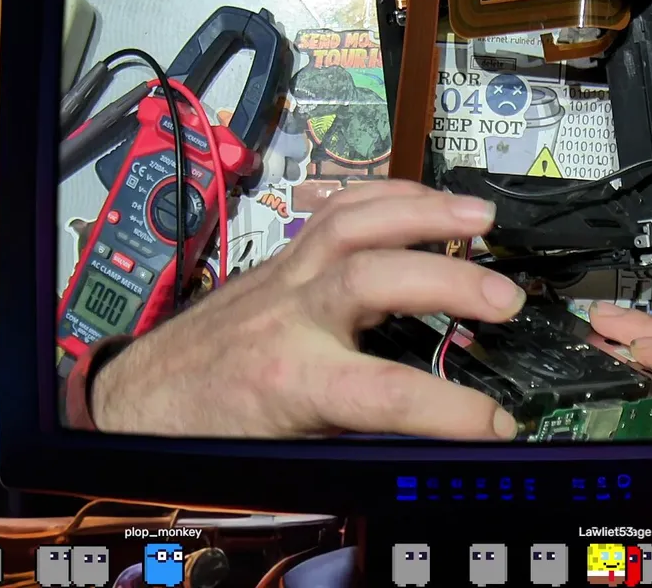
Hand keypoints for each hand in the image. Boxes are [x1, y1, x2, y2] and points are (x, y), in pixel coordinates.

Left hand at [92, 180, 526, 439]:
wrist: (144, 398)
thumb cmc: (212, 432)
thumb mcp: (289, 455)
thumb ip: (361, 443)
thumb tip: (435, 453)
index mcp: (289, 380)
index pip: (385, 393)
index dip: (451, 411)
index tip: (498, 424)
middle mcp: (288, 316)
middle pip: (372, 277)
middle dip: (448, 280)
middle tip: (507, 300)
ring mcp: (283, 277)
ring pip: (352, 223)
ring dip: (424, 211)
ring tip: (482, 215)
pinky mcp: (282, 259)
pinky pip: (335, 211)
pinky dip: (387, 196)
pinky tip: (427, 198)